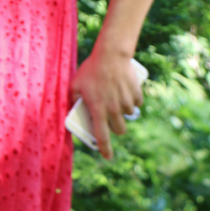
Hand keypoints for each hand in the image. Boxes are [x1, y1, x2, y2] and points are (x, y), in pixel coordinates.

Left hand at [71, 44, 142, 159]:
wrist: (111, 54)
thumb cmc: (91, 68)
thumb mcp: (75, 83)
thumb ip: (73, 98)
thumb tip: (72, 107)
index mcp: (98, 109)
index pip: (102, 136)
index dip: (105, 149)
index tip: (107, 157)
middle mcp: (114, 108)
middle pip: (120, 130)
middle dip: (116, 128)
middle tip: (111, 119)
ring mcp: (126, 101)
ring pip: (128, 115)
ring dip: (124, 111)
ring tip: (116, 98)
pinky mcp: (136, 93)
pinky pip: (137, 103)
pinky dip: (133, 101)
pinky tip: (126, 92)